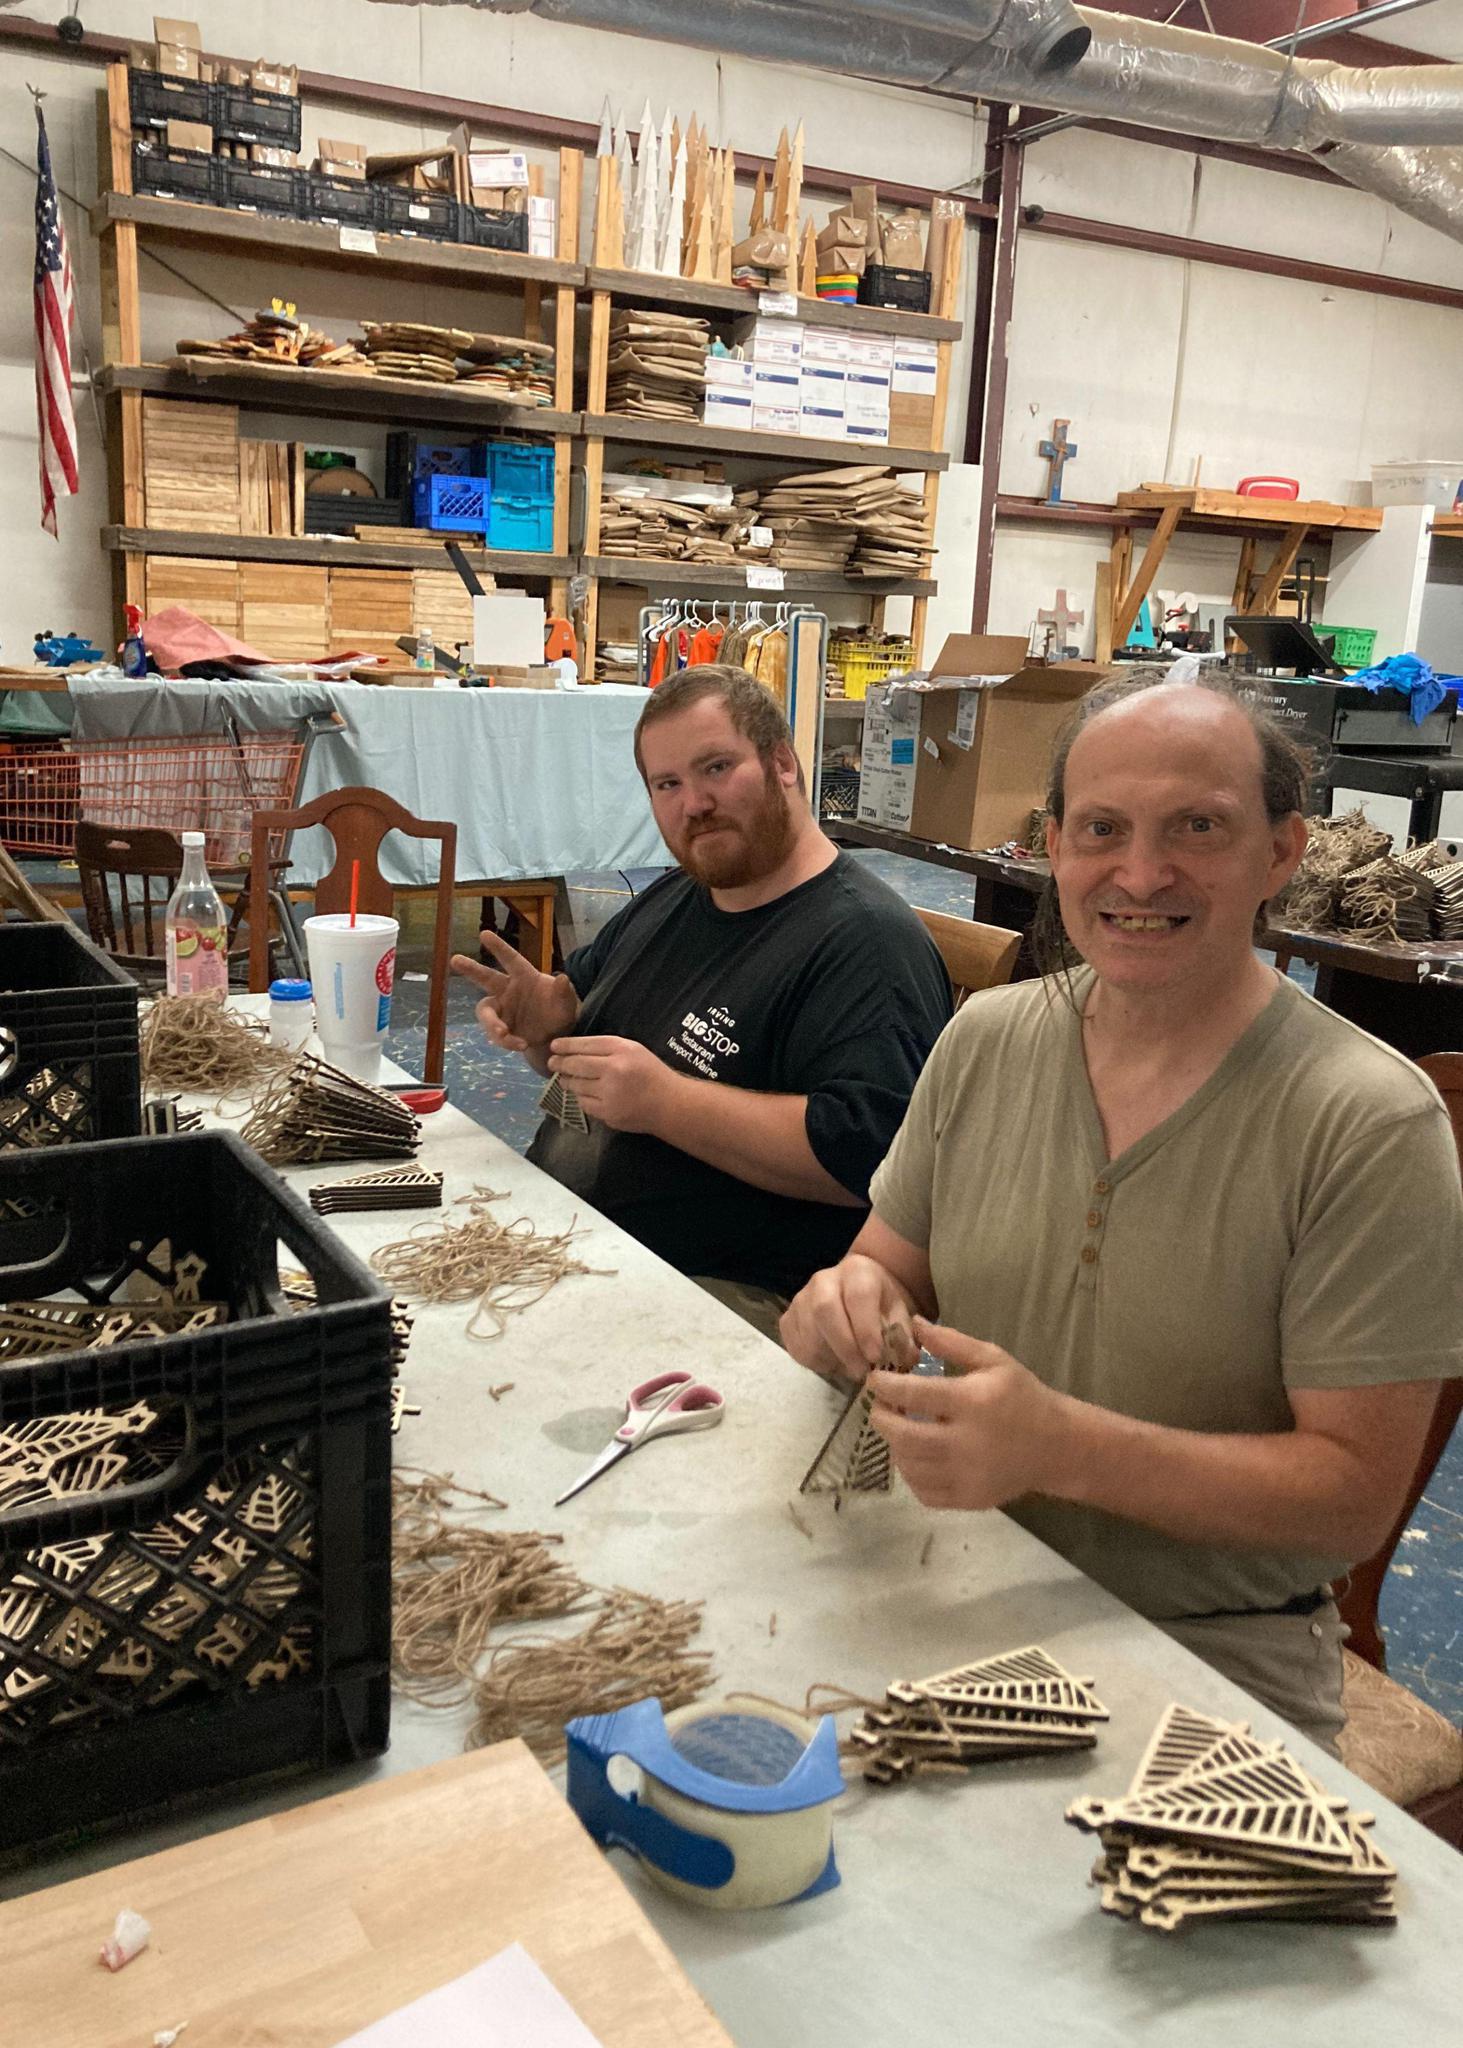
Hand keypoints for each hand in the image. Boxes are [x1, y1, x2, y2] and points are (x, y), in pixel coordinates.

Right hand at [450, 930, 578, 1052]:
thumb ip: (564, 992)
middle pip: (486, 977)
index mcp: (525, 976)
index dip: (498, 947)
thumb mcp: (567, 1004)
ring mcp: (502, 1008)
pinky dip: (506, 1041)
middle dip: (470, 969)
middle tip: (455, 959)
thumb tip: (563, 978)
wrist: (554, 1037)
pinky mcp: (499, 1027)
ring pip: (486, 1012)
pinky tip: (521, 1044)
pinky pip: (496, 1033)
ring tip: (503, 1034)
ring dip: (491, 1023)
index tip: (484, 933)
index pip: (511, 959)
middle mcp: (508, 989)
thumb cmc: (560, 1012)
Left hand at [547, 1035, 672, 1132]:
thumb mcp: (634, 1050)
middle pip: (576, 1065)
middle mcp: (613, 1070)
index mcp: (621, 1050)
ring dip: (567, 1081)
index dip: (566, 1046)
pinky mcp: (607, 1113)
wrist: (668, 1104)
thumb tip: (575, 1049)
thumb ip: (608, 1048)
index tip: (554, 1046)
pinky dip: (580, 1097)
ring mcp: (609, 1094)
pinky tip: (582, 1093)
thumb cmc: (651, 1073)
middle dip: (560, 1064)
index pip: (585, 1045)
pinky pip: (584, 1103)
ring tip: (564, 1078)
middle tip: (552, 1063)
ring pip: (576, 1086)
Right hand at [779, 1255, 918, 1381]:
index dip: (865, 1329)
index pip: (858, 1296)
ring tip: (849, 1368)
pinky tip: (832, 1362)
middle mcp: (824, 1279)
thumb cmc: (880, 1304)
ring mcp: (801, 1298)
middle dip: (844, 1346)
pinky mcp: (787, 1318)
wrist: (858, 1291)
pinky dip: (813, 1362)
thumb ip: (903, 1336)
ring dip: (829, 1358)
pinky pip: (794, 1345)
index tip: (875, 1357)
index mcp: (858, 1272)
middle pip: (825, 1310)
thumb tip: (906, 1360)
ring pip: (807, 1332)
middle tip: (860, 1371)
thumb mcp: (899, 1313)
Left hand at [867, 1316, 1073, 1511]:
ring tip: (899, 1428)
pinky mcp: (969, 1499)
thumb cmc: (1023, 1397)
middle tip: (881, 1407)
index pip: (913, 1395)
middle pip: (903, 1436)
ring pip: (909, 1466)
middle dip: (881, 1419)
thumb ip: (951, 1342)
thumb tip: (913, 1324)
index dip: (885, 1386)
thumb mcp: (993, 1360)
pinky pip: (924, 1492)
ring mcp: (967, 1476)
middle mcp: (967, 1443)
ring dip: (894, 1445)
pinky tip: (916, 1456)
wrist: (1057, 1446)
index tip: (875, 1379)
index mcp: (972, 1402)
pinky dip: (911, 1474)